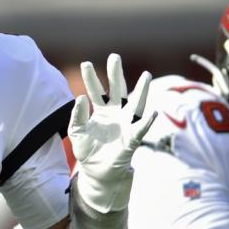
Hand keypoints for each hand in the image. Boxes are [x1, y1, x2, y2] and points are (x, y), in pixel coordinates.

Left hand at [69, 54, 156, 212]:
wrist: (96, 171)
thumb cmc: (87, 149)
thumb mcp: (76, 131)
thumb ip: (77, 115)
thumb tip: (81, 97)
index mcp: (101, 110)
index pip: (95, 90)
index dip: (90, 78)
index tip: (85, 63)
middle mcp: (116, 113)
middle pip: (117, 89)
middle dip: (116, 73)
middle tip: (114, 57)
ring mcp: (125, 124)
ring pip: (135, 104)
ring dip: (141, 91)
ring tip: (146, 76)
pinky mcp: (131, 139)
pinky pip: (141, 129)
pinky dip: (147, 121)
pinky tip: (152, 112)